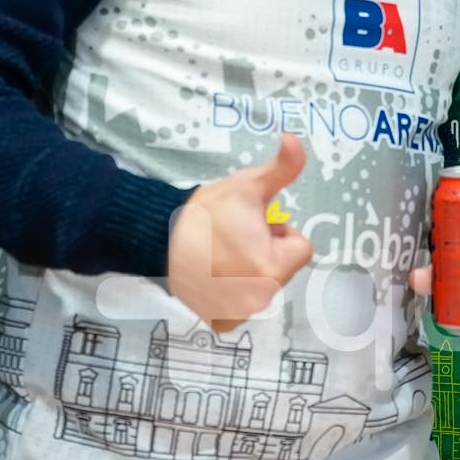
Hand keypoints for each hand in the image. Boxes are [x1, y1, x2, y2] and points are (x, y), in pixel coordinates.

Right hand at [165, 134, 313, 331]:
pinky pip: (244, 303)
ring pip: (264, 283)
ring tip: (221, 253)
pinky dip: (233, 291)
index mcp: (272, 269)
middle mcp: (259, 299)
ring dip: (250, 269)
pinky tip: (214, 274)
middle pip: (283, 266)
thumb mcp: (249, 185)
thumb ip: (282, 167)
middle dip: (265, 251)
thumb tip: (294, 138)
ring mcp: (239, 313)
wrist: (159, 236)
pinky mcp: (222, 321)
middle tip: (235, 238)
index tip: (252, 225)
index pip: (300, 246)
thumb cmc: (208, 211)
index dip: (278, 231)